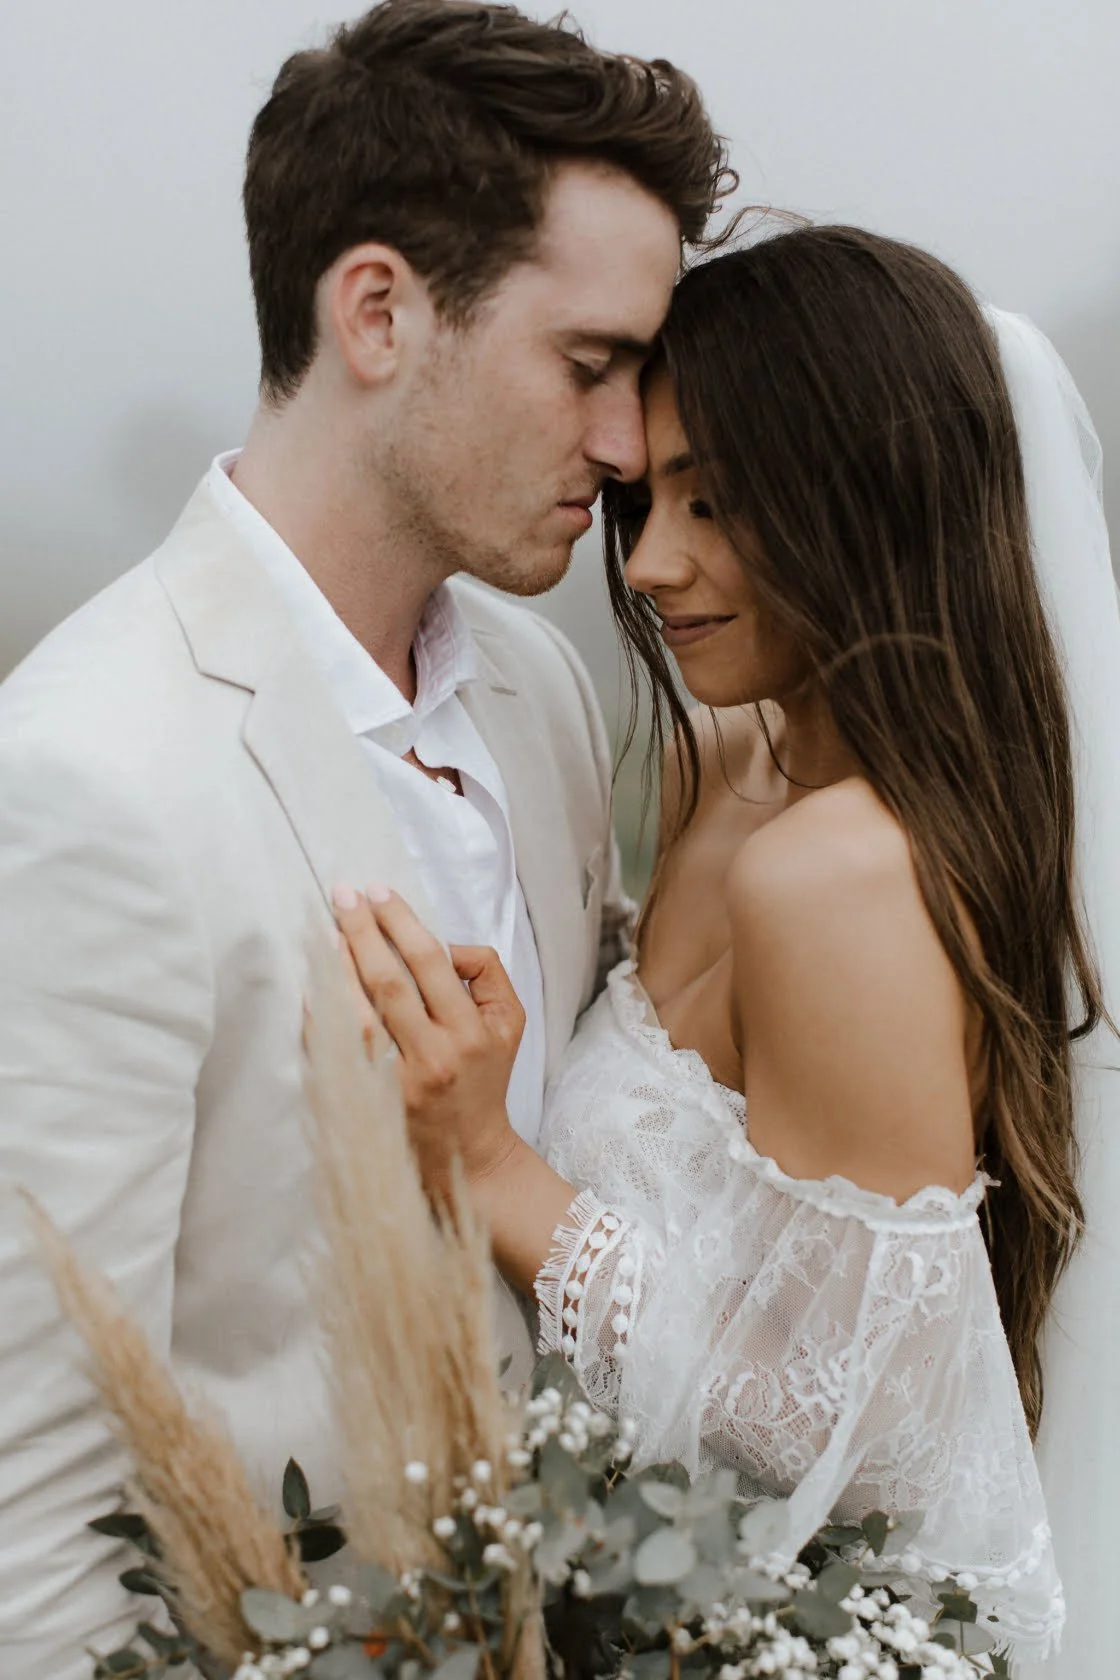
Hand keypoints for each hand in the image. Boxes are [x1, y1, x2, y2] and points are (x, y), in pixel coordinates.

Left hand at [331, 884, 523, 1199]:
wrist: (468, 1154)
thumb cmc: (485, 1077)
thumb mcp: (510, 1022)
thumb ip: (487, 972)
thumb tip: (445, 943)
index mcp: (469, 1032)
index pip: (429, 962)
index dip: (400, 922)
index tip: (378, 892)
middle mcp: (431, 1057)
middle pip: (386, 982)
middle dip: (361, 932)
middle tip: (341, 895)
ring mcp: (394, 1083)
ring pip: (354, 1015)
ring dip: (335, 968)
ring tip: (325, 932)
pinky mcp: (366, 1102)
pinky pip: (335, 1050)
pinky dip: (320, 1014)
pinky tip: (313, 984)